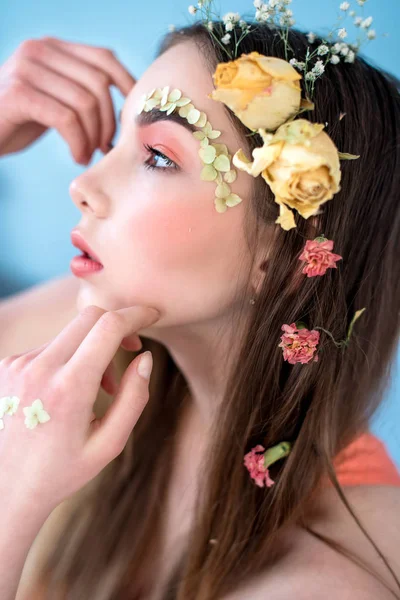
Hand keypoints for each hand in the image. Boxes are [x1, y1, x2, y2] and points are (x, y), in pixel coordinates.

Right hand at [0, 36, 135, 162]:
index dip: (126, 87)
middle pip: (98, 84)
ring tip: (87, 155)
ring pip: (84, 103)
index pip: (104, 58)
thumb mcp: (54, 97)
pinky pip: (66, 119)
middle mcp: (39, 50)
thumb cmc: (19, 119)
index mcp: (53, 47)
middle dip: (109, 122)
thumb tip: (126, 104)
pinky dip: (78, 143)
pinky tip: (76, 156)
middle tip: (105, 147)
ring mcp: (26, 69)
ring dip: (93, 137)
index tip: (130, 119)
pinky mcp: (18, 94)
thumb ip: (80, 90)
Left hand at [0, 305, 159, 512]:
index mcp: (68, 389)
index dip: (136, 314)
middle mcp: (39, 369)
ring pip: (69, 333)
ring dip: (91, 348)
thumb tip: (145, 357)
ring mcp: (17, 365)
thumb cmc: (62, 471)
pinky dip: (68, 357)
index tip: (152, 316)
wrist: (5, 488)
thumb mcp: (109, 444)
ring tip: (96, 388)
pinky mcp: (6, 365)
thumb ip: (134, 398)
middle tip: (131, 347)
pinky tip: (68, 390)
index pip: (108, 326)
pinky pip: (49, 346)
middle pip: (88, 317)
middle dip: (116, 324)